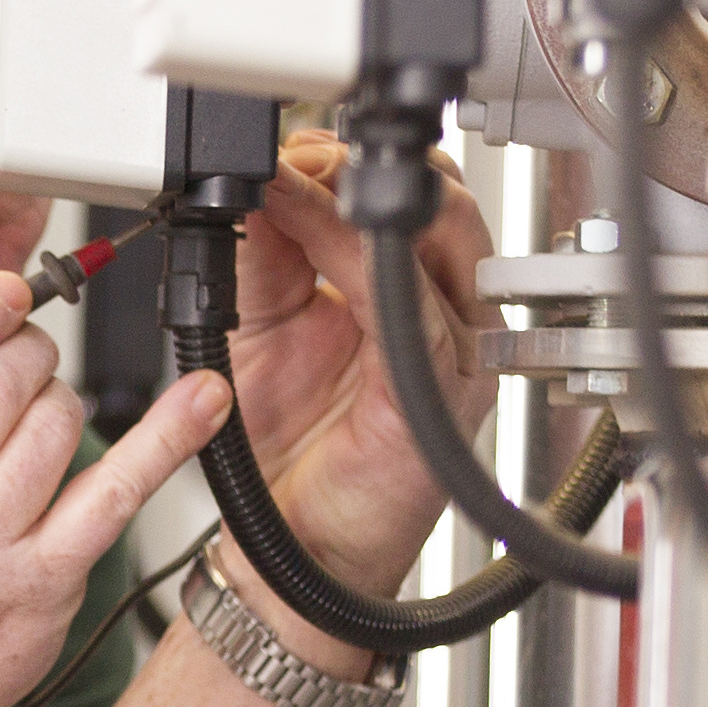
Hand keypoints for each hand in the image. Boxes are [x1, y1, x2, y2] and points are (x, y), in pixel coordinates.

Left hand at [223, 131, 496, 620]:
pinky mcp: (437, 391)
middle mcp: (440, 315)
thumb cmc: (291, 455)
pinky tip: (315, 237)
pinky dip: (361, 260)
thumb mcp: (256, 327)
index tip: (276, 153)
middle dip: (358, 171)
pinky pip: (411, 308)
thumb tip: (256, 180)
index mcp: (407, 292)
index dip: (339, 161)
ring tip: (289, 187)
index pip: (400, 194)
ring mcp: (451, 352)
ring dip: (354, 203)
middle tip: (285, 166)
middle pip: (440, 201)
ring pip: (435, 240)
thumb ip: (262, 255)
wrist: (291, 553)